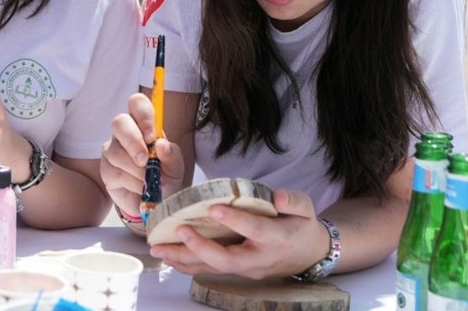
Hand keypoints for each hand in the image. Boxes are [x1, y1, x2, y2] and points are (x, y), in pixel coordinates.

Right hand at [99, 92, 185, 219]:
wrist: (155, 204)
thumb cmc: (165, 178)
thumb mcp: (176, 168)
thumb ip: (173, 156)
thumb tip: (161, 145)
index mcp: (144, 125)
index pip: (137, 104)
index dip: (142, 114)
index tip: (152, 136)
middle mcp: (125, 133)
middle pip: (119, 122)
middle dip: (133, 141)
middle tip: (145, 161)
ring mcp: (112, 150)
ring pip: (116, 152)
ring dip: (136, 170)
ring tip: (148, 181)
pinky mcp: (106, 169)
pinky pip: (115, 172)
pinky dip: (132, 183)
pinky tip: (140, 188)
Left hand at [149, 189, 325, 278]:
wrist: (308, 255)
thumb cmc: (301, 226)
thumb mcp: (306, 208)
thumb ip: (294, 200)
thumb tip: (278, 197)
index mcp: (277, 238)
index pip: (255, 230)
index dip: (235, 221)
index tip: (213, 208)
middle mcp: (259, 257)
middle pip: (227, 260)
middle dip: (200, 247)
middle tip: (180, 231)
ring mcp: (247, 268)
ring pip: (213, 268)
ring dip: (184, 260)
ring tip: (159, 249)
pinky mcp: (237, 271)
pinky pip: (209, 270)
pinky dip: (187, 265)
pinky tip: (168, 257)